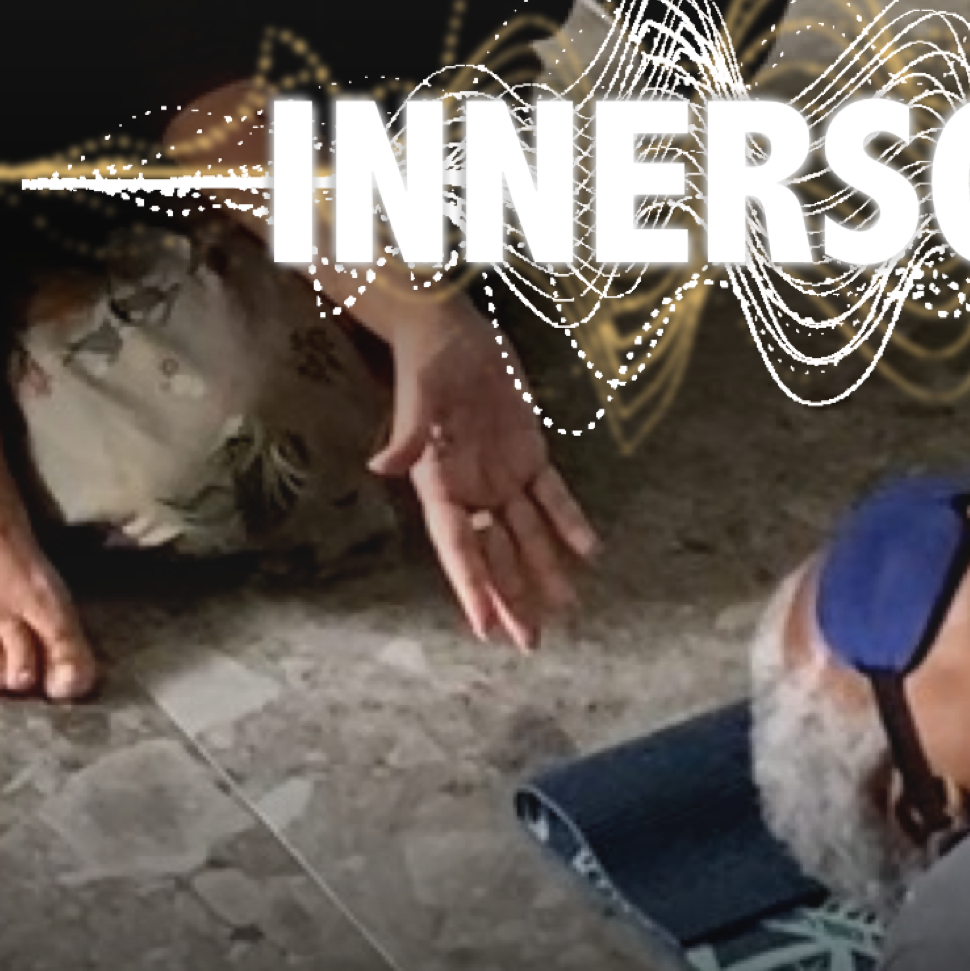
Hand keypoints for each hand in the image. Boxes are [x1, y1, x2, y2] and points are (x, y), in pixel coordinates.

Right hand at [367, 299, 598, 649]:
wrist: (451, 328)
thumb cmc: (426, 361)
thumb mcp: (417, 395)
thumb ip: (406, 433)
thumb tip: (380, 465)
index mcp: (438, 483)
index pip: (457, 546)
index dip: (472, 587)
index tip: (485, 629)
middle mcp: (470, 488)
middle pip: (494, 554)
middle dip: (512, 598)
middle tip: (531, 642)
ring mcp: (500, 473)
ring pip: (525, 535)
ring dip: (544, 571)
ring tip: (566, 610)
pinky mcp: (527, 451)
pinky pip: (552, 496)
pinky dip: (569, 523)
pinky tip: (589, 552)